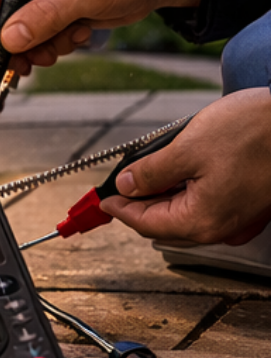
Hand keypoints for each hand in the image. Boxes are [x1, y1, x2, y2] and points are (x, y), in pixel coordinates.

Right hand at [0, 0, 204, 73]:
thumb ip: (47, 15)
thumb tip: (10, 40)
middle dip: (9, 40)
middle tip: (25, 62)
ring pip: (8, 31)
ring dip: (33, 47)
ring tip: (66, 42)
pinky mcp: (42, 8)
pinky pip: (28, 37)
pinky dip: (47, 46)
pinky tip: (74, 35)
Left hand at [100, 88, 270, 244]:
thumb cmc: (256, 131)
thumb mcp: (187, 148)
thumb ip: (151, 172)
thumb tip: (126, 185)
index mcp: (203, 219)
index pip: (145, 223)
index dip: (119, 209)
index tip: (101, 200)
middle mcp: (221, 227)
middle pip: (163, 223)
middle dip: (137, 205)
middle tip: (117, 188)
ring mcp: (236, 218)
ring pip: (184, 214)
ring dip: (161, 197)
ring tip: (145, 174)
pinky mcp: (247, 204)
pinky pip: (205, 205)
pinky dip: (184, 192)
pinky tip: (177, 172)